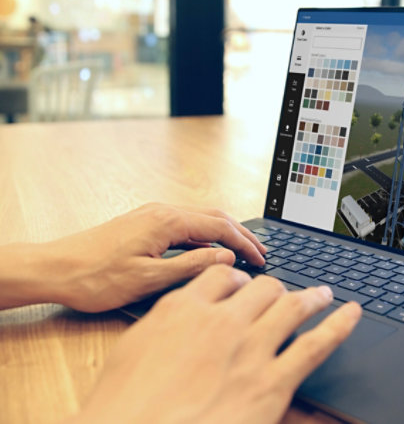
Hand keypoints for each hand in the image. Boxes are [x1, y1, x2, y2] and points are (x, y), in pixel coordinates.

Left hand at [0, 203, 265, 311]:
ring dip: (225, 232)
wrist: (55, 267)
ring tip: (243, 249)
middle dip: (241, 233)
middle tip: (261, 252)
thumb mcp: (149, 278)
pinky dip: (206, 233)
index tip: (262, 259)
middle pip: (214, 217)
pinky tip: (210, 246)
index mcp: (167, 221)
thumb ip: (191, 265)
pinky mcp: (144, 222)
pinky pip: (185, 222)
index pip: (219, 227)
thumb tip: (225, 257)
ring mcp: (152, 214)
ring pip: (201, 217)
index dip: (244, 243)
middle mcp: (162, 211)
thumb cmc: (96, 277)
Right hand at [71, 266, 361, 423]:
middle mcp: (221, 322)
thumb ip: (163, 326)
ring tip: (323, 293)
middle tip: (278, 295)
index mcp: (183, 310)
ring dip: (311, 297)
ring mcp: (250, 350)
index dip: (236, 279)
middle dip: (271, 289)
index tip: (241, 285)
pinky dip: (339, 325)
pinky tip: (351, 313)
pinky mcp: (272, 383)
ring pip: (291, 306)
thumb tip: (180, 315)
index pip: (221, 276)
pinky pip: (316, 345)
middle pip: (260, 287)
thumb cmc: (121, 410)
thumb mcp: (130, 353)